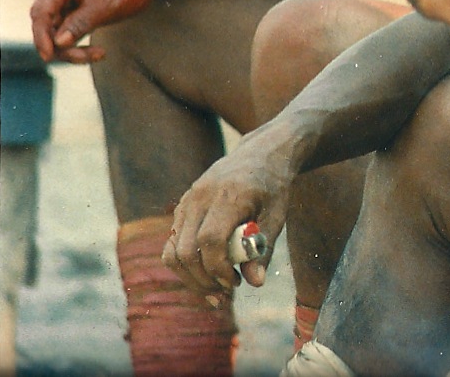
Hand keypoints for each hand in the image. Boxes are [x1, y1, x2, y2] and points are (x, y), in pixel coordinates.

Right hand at [29, 0, 157, 63]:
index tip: (50, 57)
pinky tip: (97, 52)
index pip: (41, 11)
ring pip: (56, 31)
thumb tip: (58, 43)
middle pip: (46, 24)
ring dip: (72, 47)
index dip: (42, 36)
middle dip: (62, 45)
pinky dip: (78, 42)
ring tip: (99, 55)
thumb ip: (81, 23)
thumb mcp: (108, 5)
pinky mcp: (72, 8)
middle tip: (87, 58)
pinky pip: (67, 30)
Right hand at [163, 133, 292, 303]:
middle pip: (186, 251)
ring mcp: (188, 201)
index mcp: (229, 196)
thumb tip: (255, 283)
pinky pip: (174, 242)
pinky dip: (186, 264)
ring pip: (172, 251)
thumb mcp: (277, 215)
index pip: (211, 240)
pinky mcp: (182, 206)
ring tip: (216, 290)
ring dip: (190, 278)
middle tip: (225, 295)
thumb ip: (264, 249)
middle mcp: (202, 197)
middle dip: (203, 281)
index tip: (236, 284)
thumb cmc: (273, 187)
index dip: (219, 269)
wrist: (260, 154)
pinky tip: (207, 274)